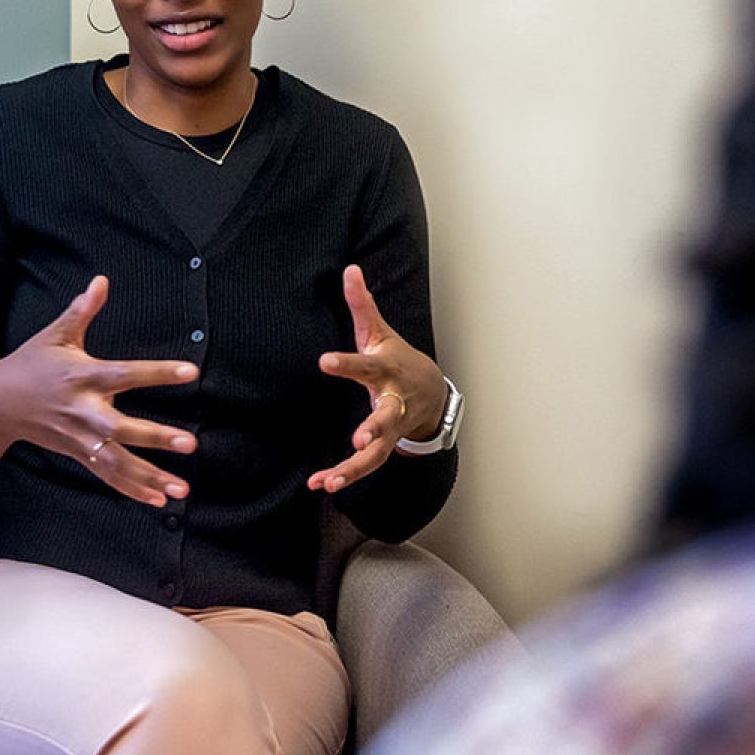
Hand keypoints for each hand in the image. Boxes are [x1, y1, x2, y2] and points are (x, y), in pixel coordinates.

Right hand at [0, 275, 198, 506]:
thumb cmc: (29, 364)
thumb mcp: (54, 334)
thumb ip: (82, 310)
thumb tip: (101, 280)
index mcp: (83, 377)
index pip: (127, 373)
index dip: (158, 372)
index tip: (191, 371)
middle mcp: (84, 411)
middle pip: (123, 428)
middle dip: (156, 437)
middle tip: (190, 443)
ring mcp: (80, 437)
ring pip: (118, 462)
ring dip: (151, 476)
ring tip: (182, 489)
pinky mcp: (77, 455)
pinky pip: (107, 476)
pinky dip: (133, 490)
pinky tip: (160, 500)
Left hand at [308, 264, 446, 493]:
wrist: (433, 393)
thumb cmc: (398, 358)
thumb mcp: (380, 331)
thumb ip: (362, 304)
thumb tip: (349, 269)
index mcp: (386, 371)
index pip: (365, 365)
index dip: (346, 364)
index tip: (324, 362)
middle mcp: (392, 402)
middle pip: (386, 417)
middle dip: (374, 429)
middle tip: (359, 441)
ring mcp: (392, 428)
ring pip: (378, 453)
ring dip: (354, 469)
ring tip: (327, 481)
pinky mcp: (386, 447)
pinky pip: (368, 466)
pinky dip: (346, 476)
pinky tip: (321, 484)